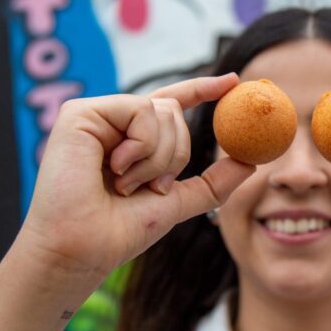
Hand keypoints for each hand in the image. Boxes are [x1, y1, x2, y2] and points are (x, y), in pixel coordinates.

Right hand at [16, 73, 254, 288]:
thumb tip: (249, 163)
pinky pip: (140, 110)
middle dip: (174, 156)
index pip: (171, 104)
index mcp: (132, 139)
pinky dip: (141, 146)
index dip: (202, 89)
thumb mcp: (176, 202)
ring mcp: (95, 115)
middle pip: (173, 112)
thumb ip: (212, 183)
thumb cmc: (119, 231)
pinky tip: (114, 169)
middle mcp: (113, 123)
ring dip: (156, 158)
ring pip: (161, 111)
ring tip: (124, 183)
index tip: (235, 82)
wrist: (83, 248)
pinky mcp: (80, 113)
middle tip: (150, 187)